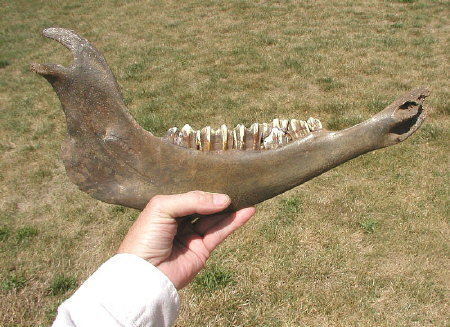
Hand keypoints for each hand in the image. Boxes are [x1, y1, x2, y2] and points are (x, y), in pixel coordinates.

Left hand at [118, 191, 255, 288]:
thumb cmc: (146, 237)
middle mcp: (179, 221)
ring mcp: (191, 236)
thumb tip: (223, 199)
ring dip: (231, 209)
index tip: (222, 181)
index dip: (205, 190)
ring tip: (248, 197)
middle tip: (239, 187)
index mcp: (166, 208)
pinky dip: (234, 222)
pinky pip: (220, 233)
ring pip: (215, 219)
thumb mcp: (163, 208)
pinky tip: (247, 211)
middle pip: (204, 206)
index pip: (190, 195)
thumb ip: (192, 200)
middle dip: (220, 198)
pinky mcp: (202, 250)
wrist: (144, 274)